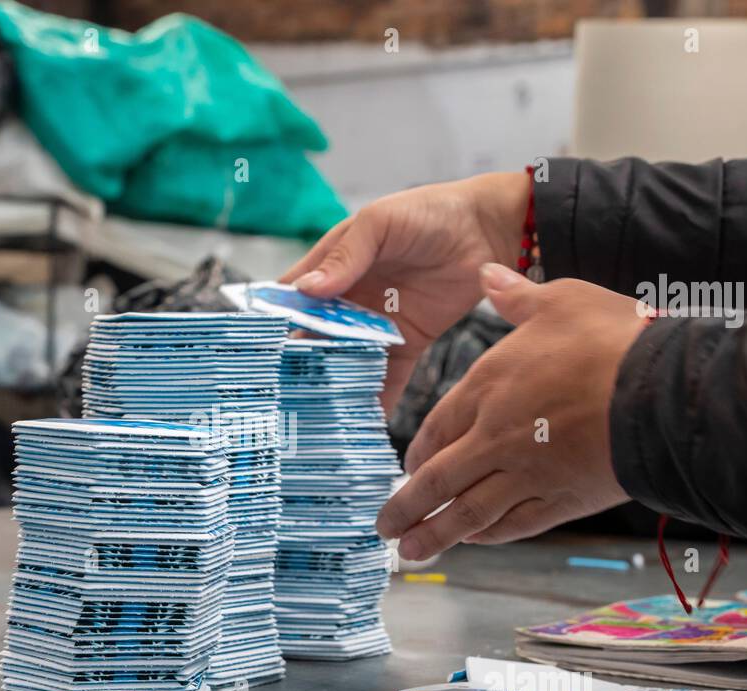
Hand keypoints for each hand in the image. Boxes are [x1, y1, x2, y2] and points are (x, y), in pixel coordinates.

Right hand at [278, 173, 529, 411]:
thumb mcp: (380, 224)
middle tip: (282, 399)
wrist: (489, 229)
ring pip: (347, 361)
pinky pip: (388, 375)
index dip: (273, 323)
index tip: (257, 353)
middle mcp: (348, 299)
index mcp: (332, 266)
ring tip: (316, 418)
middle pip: (315, 338)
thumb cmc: (429, 212)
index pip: (292, 298)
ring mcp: (377, 323)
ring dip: (333, 386)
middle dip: (299, 366)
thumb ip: (345, 256)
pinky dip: (377, 398)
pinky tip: (365, 423)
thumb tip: (307, 291)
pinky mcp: (408, 342)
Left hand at [376, 264, 650, 558]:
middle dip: (407, 506)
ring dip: (436, 534)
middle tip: (385, 527)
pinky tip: (475, 541)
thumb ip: (516, 296)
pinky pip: (514, 524)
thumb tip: (487, 272)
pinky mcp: (561, 500)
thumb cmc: (614, 340)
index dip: (418, 452)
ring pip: (468, 512)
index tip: (406, 469)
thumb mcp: (560, 300)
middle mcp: (496, 436)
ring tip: (411, 551)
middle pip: (439, 479)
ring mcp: (527, 473)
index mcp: (488, 386)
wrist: (663, 391)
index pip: (437, 427)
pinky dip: (489, 535)